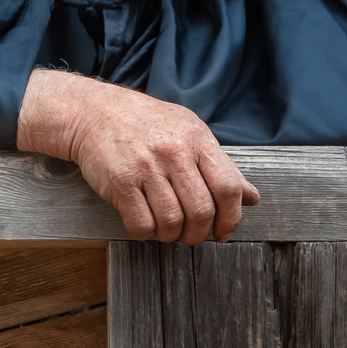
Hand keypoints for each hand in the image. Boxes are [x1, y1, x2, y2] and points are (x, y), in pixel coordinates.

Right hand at [16, 70, 259, 243]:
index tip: (224, 231)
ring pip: (171, 222)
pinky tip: (146, 223)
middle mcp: (173, 151)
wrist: (95, 112)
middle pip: (201, 211)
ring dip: (172, 235)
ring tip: (168, 228)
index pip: (228, 187)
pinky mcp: (119, 182)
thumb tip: (251, 197)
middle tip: (192, 235)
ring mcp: (145, 167)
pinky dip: (148, 233)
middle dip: (199, 234)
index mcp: (196, 139)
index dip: (232, 218)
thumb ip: (221, 166)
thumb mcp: (190, 133)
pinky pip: (142, 225)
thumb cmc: (146, 123)